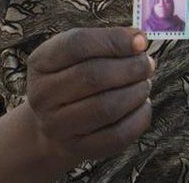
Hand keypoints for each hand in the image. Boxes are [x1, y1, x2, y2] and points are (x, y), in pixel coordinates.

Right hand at [25, 28, 154, 168]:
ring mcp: (57, 126)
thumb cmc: (74, 77)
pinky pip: (117, 135)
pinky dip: (138, 117)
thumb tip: (139, 40)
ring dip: (136, 92)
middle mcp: (42, 95)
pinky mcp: (78, 148)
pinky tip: (142, 105)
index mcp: (41, 63)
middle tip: (147, 64)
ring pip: (107, 107)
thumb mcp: (78, 54)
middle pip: (93, 76)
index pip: (77, 44)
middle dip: (131, 67)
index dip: (113, 40)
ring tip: (144, 84)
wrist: (55, 124)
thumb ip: (106, 41)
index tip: (141, 40)